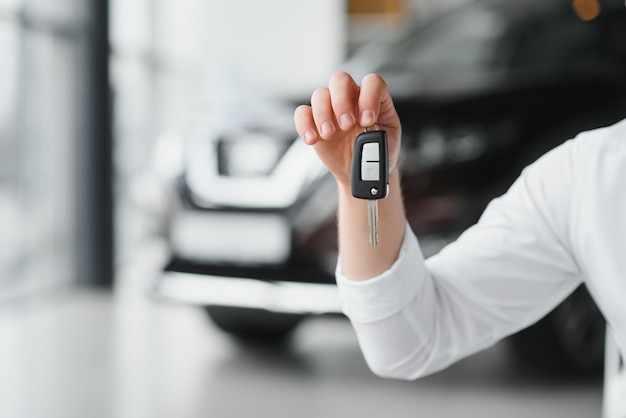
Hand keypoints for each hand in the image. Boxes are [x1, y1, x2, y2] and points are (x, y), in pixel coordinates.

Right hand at [294, 72, 401, 186]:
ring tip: (329, 135)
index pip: (372, 83)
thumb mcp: (387, 145)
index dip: (369, 97)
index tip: (368, 120)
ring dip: (323, 114)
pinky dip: (304, 125)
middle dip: (341, 101)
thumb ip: (379, 137)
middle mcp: (350, 98)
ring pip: (320, 94)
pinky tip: (313, 139)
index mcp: (373, 98)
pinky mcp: (314, 122)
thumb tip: (366, 133)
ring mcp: (331, 109)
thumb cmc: (376, 152)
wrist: (361, 170)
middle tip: (347, 124)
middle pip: (340, 80)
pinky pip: (302, 113)